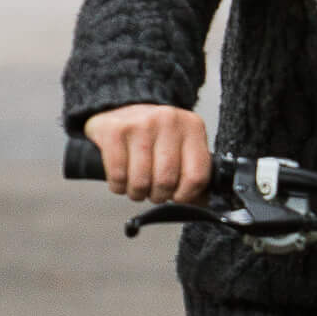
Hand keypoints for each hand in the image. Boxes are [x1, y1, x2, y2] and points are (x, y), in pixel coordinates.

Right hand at [84, 103, 211, 204]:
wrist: (121, 109)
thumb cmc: (153, 135)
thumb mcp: (181, 147)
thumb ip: (193, 173)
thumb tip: (201, 206)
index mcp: (192, 126)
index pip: (197, 176)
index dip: (186, 195)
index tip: (177, 197)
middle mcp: (169, 120)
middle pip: (166, 180)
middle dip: (158, 196)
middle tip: (153, 192)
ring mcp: (141, 123)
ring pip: (141, 181)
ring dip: (137, 193)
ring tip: (137, 187)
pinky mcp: (115, 130)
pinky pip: (118, 175)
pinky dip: (118, 186)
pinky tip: (121, 180)